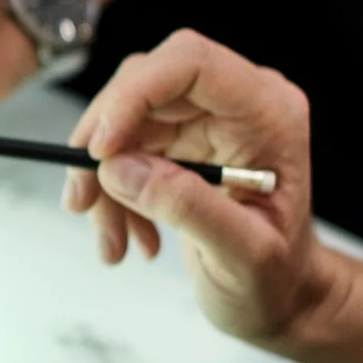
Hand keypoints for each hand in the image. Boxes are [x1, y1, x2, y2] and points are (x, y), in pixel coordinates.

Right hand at [62, 30, 341, 343]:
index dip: (134, 95)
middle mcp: (238, 104)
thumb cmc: (278, 279)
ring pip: (125, 120)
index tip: (98, 151)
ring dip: (102, 179)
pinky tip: (126, 235)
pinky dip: (110, 193)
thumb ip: (188, 208)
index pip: (190, 64)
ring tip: (111, 240)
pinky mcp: (181, 140)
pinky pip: (124, 148)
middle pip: (146, 85)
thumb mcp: (243, 256)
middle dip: (103, 143)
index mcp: (269, 114)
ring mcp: (207, 119)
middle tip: (81, 199)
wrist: (281, 298)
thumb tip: (120, 169)